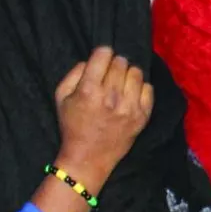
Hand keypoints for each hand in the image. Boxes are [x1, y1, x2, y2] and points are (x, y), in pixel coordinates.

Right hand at [53, 46, 154, 190]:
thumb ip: (74, 73)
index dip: (102, 54)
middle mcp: (111, 97)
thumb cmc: (73, 126)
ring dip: (128, 74)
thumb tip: (92, 60)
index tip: (101, 59)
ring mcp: (129, 107)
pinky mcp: (142, 116)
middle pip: (121, 62)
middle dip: (114, 64)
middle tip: (109, 75)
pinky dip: (140, 88)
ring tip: (121, 84)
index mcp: (89, 90)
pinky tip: (130, 95)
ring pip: (136, 72)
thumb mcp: (61, 97)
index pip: (104, 54)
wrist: (88, 158)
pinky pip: (148, 88)